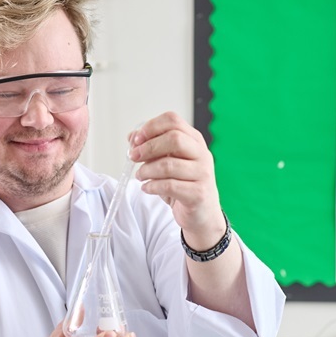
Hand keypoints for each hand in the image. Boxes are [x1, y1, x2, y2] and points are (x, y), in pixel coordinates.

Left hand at [130, 112, 227, 250]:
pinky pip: (170, 186)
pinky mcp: (198, 193)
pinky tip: (147, 188)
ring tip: (140, 176)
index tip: (136, 139)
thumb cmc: (184, 186)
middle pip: (174, 139)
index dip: (151, 127)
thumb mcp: (168, 163)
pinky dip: (152, 186)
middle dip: (148, 147)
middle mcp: (202, 154)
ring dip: (147, 170)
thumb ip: (152, 148)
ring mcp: (202, 173)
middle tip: (133, 157)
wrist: (202, 215)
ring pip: (169, 165)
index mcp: (194, 141)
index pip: (173, 121)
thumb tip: (132, 137)